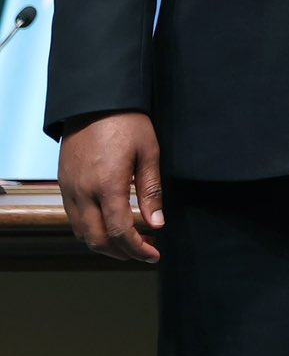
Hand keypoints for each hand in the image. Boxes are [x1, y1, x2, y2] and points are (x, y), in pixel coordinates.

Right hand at [58, 111, 163, 262]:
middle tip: (145, 252)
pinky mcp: (64, 184)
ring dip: (104, 245)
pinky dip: (90, 231)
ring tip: (130, 243)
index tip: (154, 254)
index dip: (138, 249)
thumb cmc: (127, 123)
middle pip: (97, 240)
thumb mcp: (149, 153)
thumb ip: (151, 191)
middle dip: (122, 253)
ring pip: (81, 233)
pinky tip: (109, 226)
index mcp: (107, 185)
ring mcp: (70, 190)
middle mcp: (83, 192)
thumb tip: (157, 224)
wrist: (95, 101)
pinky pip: (73, 218)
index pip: (120, 232)